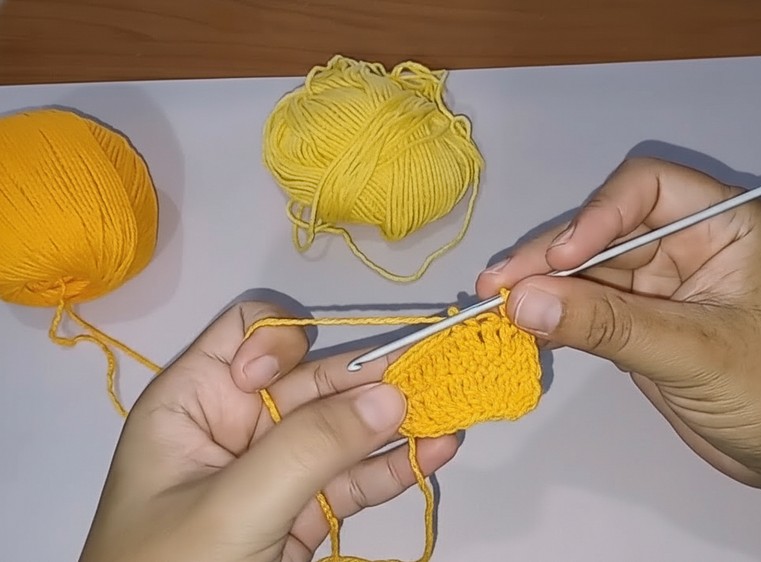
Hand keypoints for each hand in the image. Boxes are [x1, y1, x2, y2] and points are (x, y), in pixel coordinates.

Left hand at [80, 300, 458, 561]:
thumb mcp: (233, 507)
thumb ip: (310, 447)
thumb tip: (391, 394)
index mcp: (194, 403)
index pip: (245, 335)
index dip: (280, 344)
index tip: (292, 381)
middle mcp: (237, 426)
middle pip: (313, 379)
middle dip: (367, 379)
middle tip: (430, 378)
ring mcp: (276, 471)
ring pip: (344, 428)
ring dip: (396, 421)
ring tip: (450, 412)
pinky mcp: (306, 514)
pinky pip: (356, 478)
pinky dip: (396, 467)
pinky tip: (438, 452)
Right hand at [476, 157, 760, 492]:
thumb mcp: (695, 352)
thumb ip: (608, 326)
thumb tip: (520, 301)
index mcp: (722, 223)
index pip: (645, 187)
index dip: (597, 214)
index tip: (561, 259)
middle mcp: (688, 242)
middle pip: (604, 229)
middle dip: (552, 257)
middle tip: (495, 287)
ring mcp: (662, 285)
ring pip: (589, 271)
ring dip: (544, 289)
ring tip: (494, 310)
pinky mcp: (643, 324)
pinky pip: (589, 310)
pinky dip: (557, 320)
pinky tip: (523, 331)